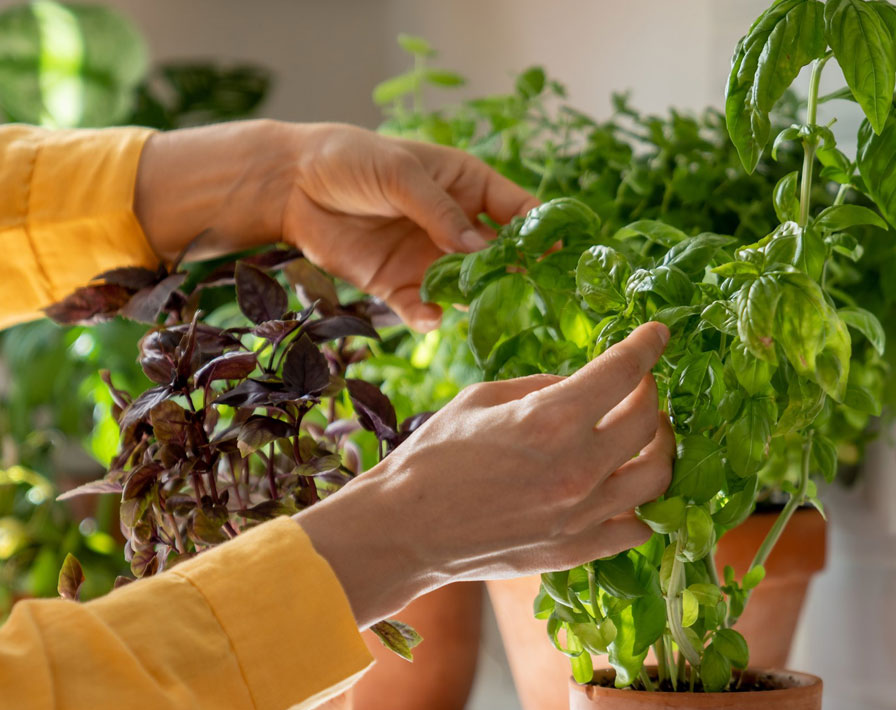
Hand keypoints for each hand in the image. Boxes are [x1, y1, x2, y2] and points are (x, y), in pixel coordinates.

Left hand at [135, 120, 535, 331]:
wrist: (290, 184)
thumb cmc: (351, 160)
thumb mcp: (400, 175)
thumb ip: (440, 212)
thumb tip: (479, 250)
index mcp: (468, 187)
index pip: (518, 210)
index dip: (541, 231)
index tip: (559, 253)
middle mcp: (456, 226)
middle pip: (500, 257)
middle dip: (514, 276)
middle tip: (527, 294)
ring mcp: (429, 258)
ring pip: (468, 288)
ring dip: (475, 300)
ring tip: (478, 308)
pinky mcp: (398, 285)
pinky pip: (424, 308)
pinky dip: (430, 316)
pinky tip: (429, 317)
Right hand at [295, 322, 673, 625]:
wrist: (403, 531)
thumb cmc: (433, 457)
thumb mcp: (484, 398)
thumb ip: (545, 387)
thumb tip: (585, 383)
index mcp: (551, 420)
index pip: (625, 371)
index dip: (648, 345)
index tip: (659, 333)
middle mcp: (577, 468)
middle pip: (650, 422)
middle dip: (650, 394)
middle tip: (637, 386)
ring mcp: (581, 516)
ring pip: (657, 476)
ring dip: (659, 447)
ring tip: (643, 435)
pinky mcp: (576, 550)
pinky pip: (636, 526)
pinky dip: (639, 503)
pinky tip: (624, 487)